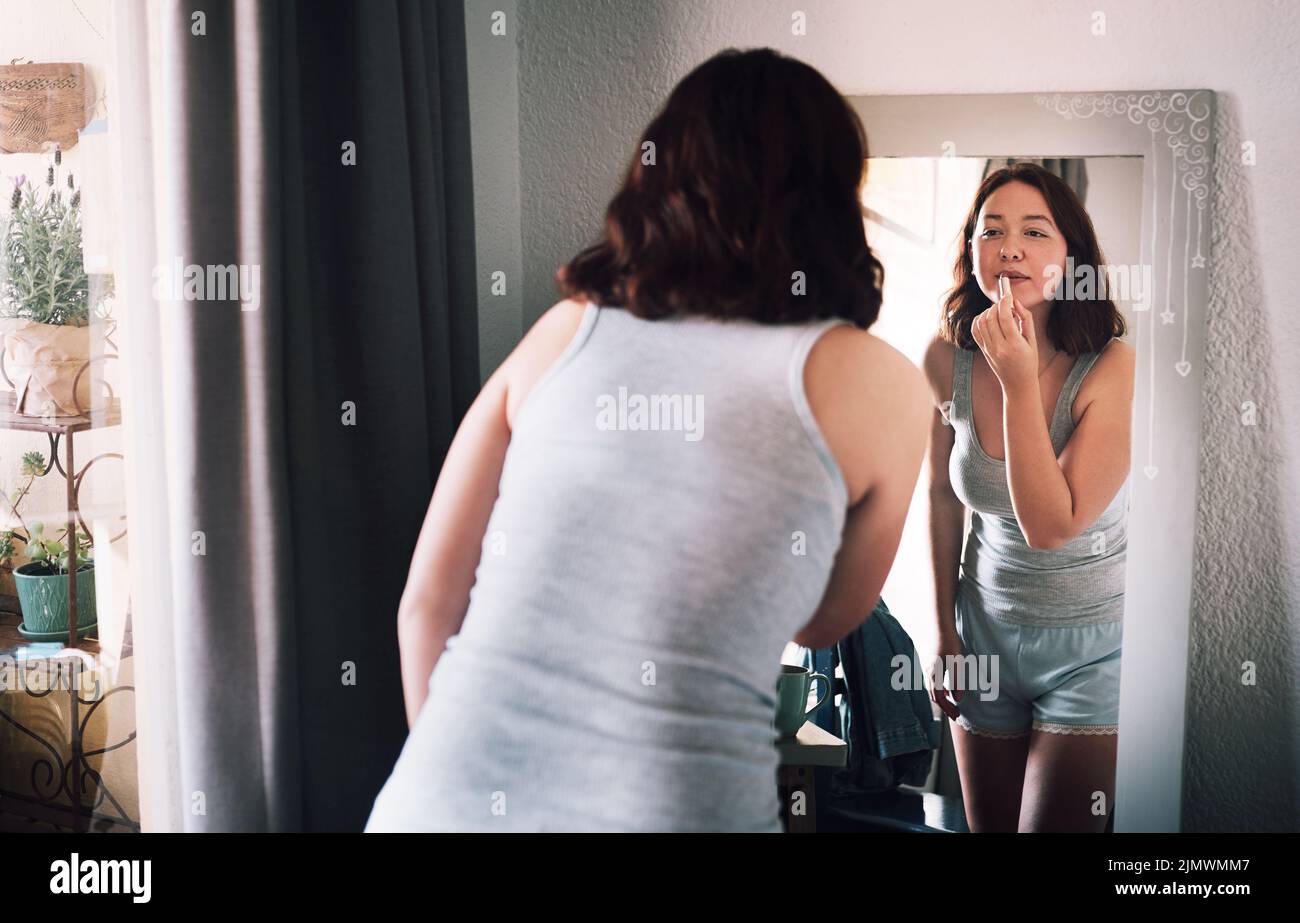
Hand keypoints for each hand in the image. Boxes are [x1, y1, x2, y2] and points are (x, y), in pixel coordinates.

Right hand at [930, 632, 966, 720]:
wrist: (937, 625)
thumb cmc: (948, 641)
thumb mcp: (955, 662)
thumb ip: (956, 681)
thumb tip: (957, 698)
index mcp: (933, 674)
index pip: (939, 698)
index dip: (947, 708)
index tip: (956, 716)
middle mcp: (927, 673)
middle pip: (934, 695)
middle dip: (944, 706)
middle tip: (955, 714)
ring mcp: (927, 667)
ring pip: (932, 688)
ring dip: (941, 698)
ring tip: (951, 705)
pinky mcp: (929, 662)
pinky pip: (932, 681)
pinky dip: (939, 689)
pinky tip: (946, 689)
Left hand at [971, 275, 1036, 390]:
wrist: (1017, 383)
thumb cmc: (1029, 361)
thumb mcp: (1032, 340)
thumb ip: (1025, 319)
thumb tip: (1015, 302)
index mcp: (1014, 345)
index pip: (1005, 318)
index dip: (1005, 302)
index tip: (1008, 295)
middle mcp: (998, 347)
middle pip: (991, 318)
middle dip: (997, 306)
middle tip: (1006, 304)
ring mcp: (988, 349)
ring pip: (981, 322)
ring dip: (988, 312)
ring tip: (999, 312)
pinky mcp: (983, 350)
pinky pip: (975, 330)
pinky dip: (980, 320)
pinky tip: (989, 319)